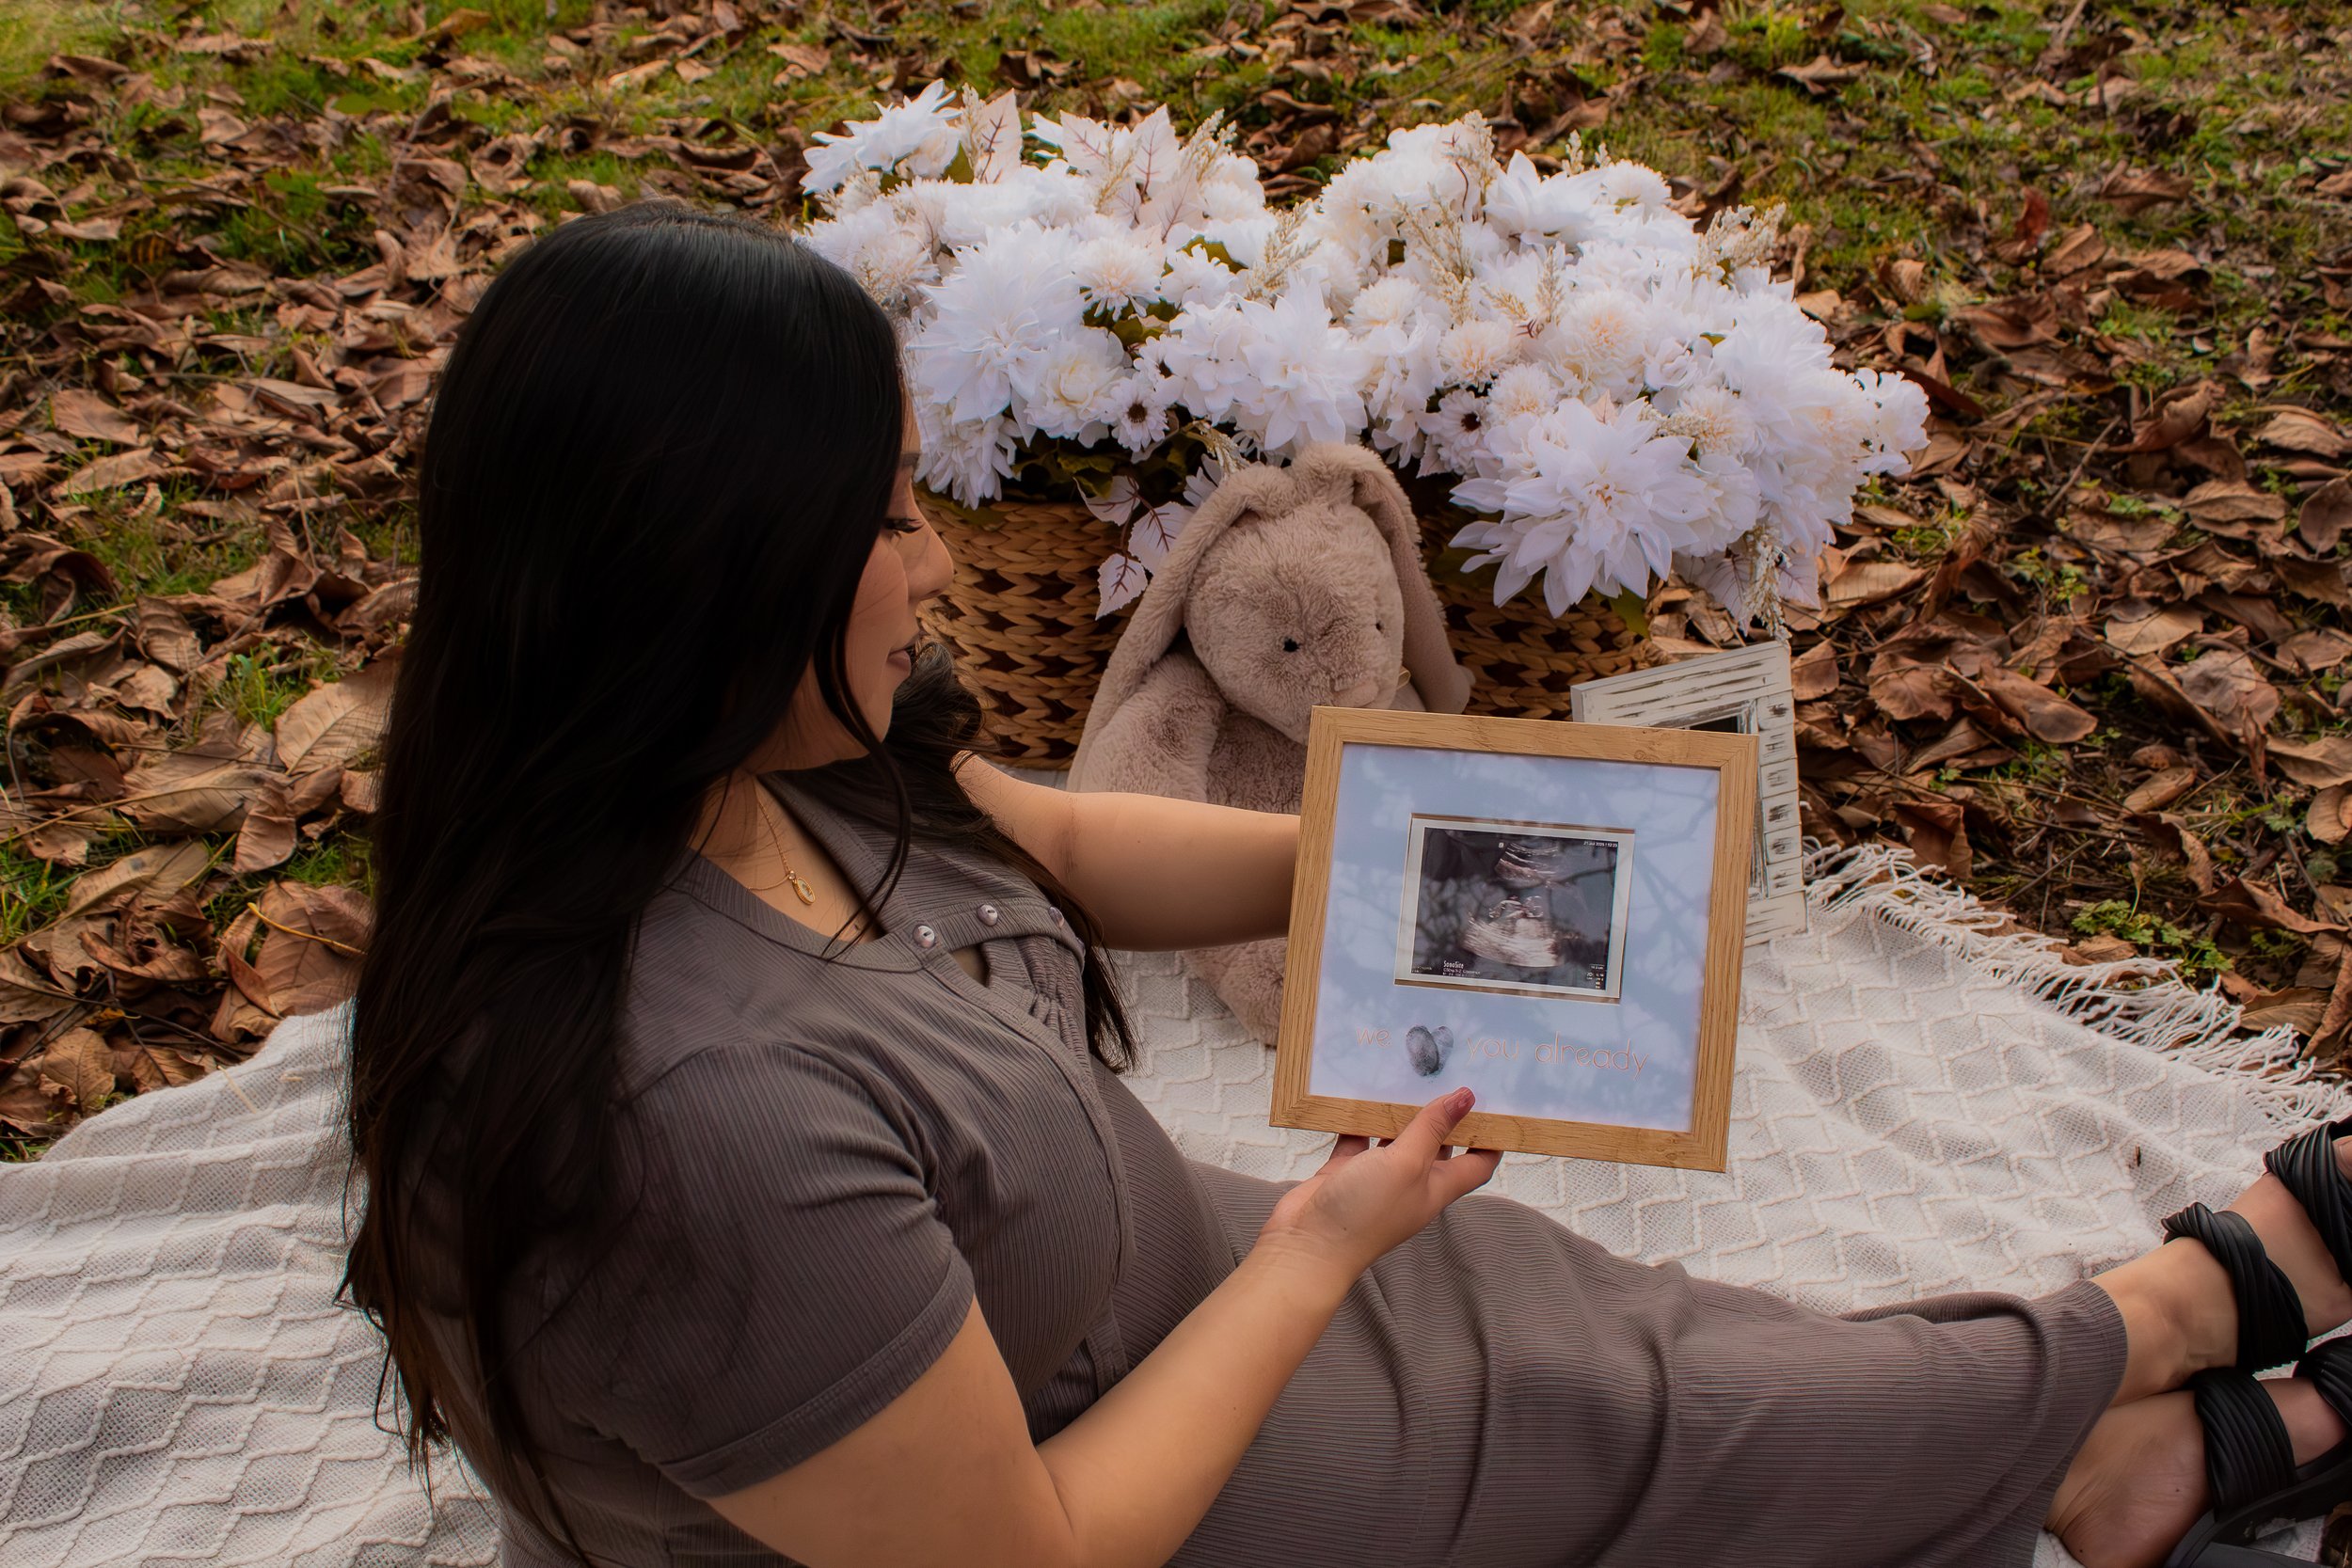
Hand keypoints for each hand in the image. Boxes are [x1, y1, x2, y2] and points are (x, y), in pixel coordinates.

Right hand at [1257, 1088, 1503, 1279]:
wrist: (1307, 1245)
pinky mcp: (1345, 1171)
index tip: (1497, 1102)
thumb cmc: (1366, 1211)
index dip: (1492, 1137)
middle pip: (1437, 1145)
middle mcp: (1411, 1183)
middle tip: (1448, 1072)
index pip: (1477, 1163)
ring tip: (1407, 1071)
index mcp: (1436, 1187)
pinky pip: (1357, 1139)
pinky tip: (1359, 1092)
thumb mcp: (1407, 1163)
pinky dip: (1358, 1119)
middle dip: (1444, 1114)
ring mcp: (1377, 1177)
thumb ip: (1432, 1128)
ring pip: (1395, 1138)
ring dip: (1399, 1112)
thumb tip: (1467, 1096)